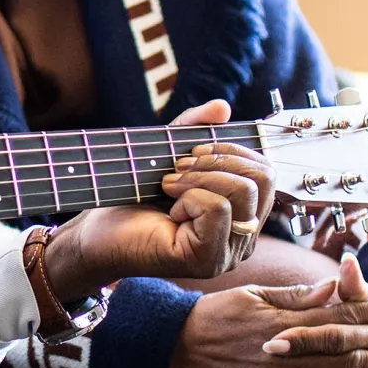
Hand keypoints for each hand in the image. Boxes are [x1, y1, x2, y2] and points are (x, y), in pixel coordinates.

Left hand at [44, 100, 273, 299]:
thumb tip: (223, 107)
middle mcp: (244, 239)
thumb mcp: (171, 154)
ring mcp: (229, 254)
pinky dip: (189, 197)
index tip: (193, 153)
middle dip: (218, 162)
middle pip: (263, 180)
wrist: (100, 231)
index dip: (233, 152)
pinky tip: (170, 211)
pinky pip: (218, 208)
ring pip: (242, 191)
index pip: (267, 173)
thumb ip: (196, 128)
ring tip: (170, 187)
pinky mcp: (209, 260)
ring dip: (199, 178)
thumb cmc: (135, 198)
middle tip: (179, 169)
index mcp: (243, 216)